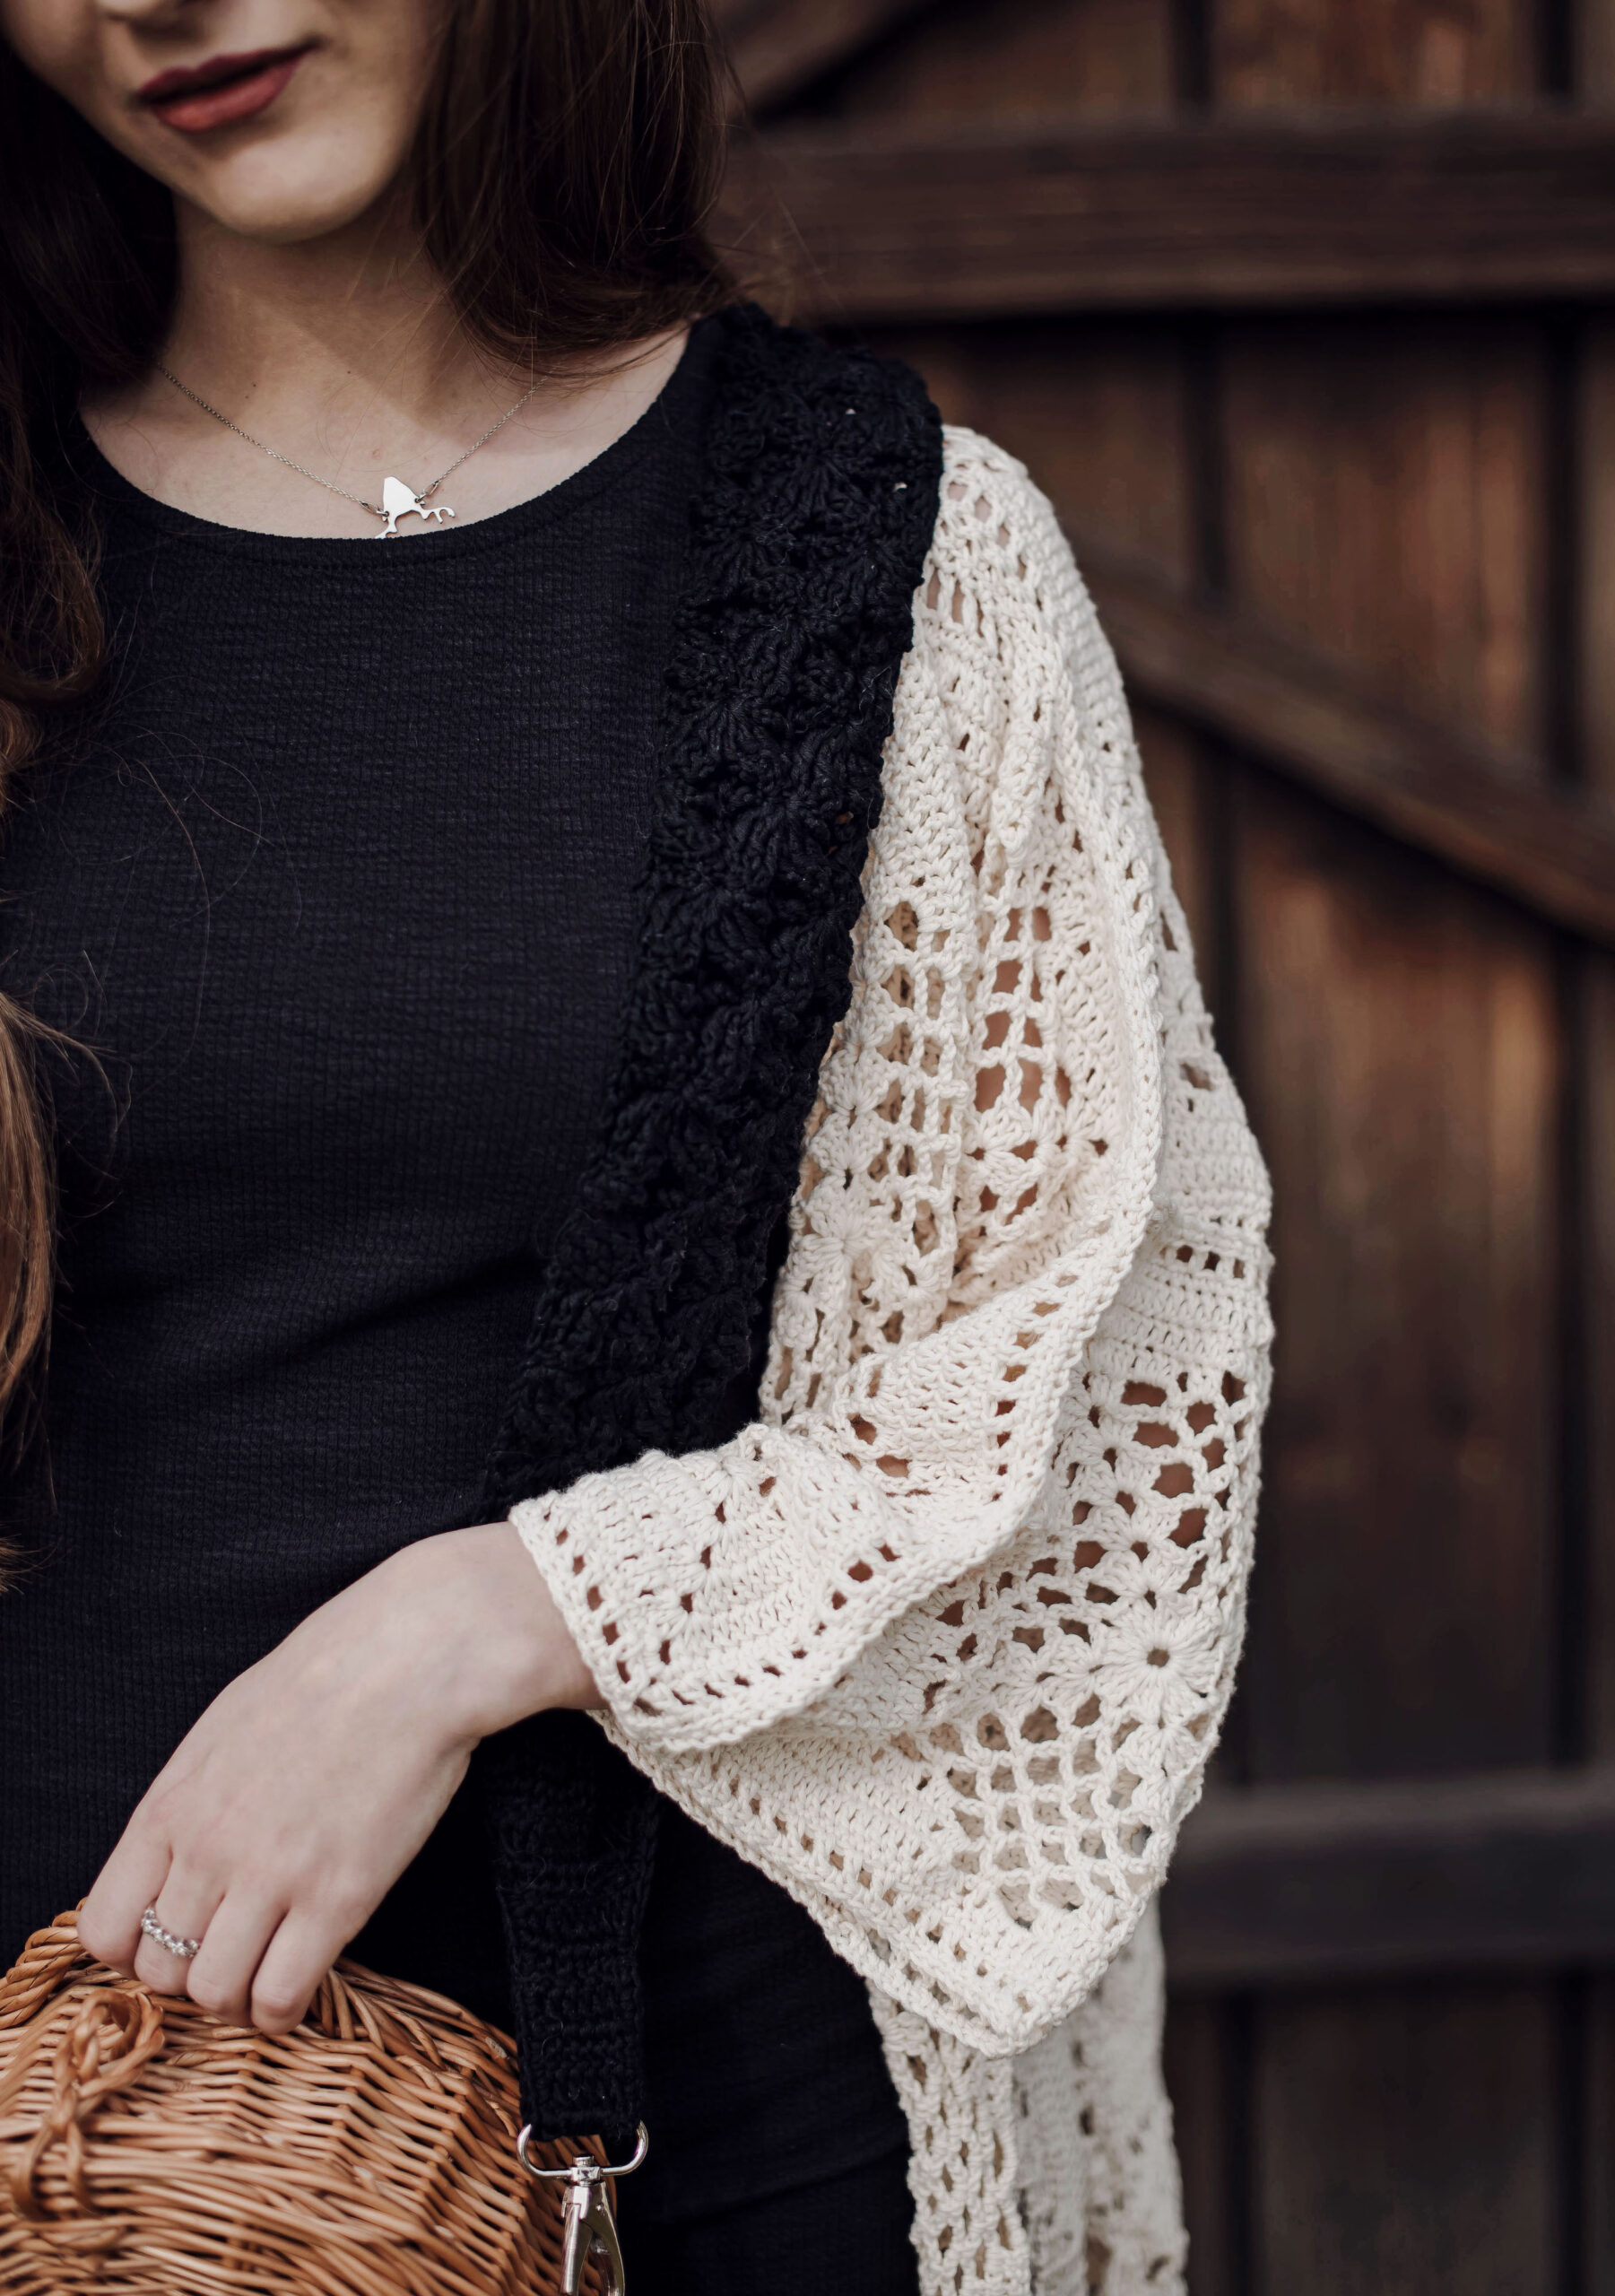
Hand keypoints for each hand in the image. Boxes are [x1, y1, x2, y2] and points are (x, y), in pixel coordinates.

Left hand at [79, 1522, 597, 2032]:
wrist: (408, 1661)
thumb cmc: (324, 1679)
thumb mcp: (222, 1729)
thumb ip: (188, 1802)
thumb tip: (173, 1857)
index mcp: (169, 1806)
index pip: (105, 1930)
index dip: (135, 1950)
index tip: (173, 1939)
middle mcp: (207, 1850)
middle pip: (160, 1971)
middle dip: (192, 1974)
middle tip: (233, 1953)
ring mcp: (271, 1878)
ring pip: (215, 1994)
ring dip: (238, 1997)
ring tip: (267, 1971)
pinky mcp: (337, 1899)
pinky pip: (281, 1996)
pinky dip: (283, 2009)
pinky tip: (300, 1984)